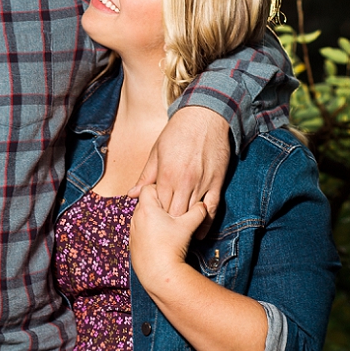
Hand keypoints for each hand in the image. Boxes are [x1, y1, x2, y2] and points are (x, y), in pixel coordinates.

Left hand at [128, 182, 209, 289]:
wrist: (160, 274)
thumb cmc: (172, 247)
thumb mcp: (189, 226)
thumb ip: (197, 211)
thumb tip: (203, 204)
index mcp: (147, 209)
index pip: (148, 187)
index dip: (159, 188)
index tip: (170, 195)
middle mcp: (136, 218)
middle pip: (144, 202)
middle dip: (157, 203)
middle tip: (172, 209)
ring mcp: (133, 231)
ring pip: (141, 216)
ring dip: (152, 217)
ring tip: (167, 224)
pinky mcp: (133, 243)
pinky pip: (139, 230)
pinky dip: (148, 230)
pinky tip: (160, 238)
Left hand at [132, 105, 230, 232]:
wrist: (205, 117)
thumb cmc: (178, 132)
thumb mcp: (157, 151)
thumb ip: (146, 176)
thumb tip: (132, 194)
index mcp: (166, 175)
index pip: (158, 206)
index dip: (155, 215)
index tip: (154, 219)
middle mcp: (184, 183)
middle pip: (174, 214)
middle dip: (169, 223)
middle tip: (166, 229)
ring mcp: (202, 184)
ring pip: (192, 214)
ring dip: (185, 224)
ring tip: (179, 233)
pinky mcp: (216, 183)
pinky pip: (212, 208)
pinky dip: (205, 221)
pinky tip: (200, 231)